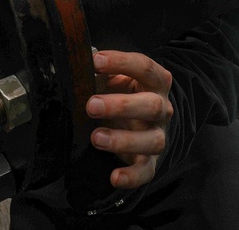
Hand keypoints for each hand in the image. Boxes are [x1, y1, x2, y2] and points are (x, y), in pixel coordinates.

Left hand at [86, 50, 173, 188]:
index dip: (121, 62)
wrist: (135, 121)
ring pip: (152, 140)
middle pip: (152, 105)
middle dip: (121, 105)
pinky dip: (132, 176)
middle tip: (91, 105)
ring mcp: (157, 135)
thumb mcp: (112, 78)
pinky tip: (114, 176)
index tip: (95, 62)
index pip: (145, 67)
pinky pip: (146, 171)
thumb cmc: (121, 93)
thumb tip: (78, 62)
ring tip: (96, 137)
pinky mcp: (150, 161)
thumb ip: (99, 71)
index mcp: (154, 82)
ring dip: (123, 140)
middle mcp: (161, 108)